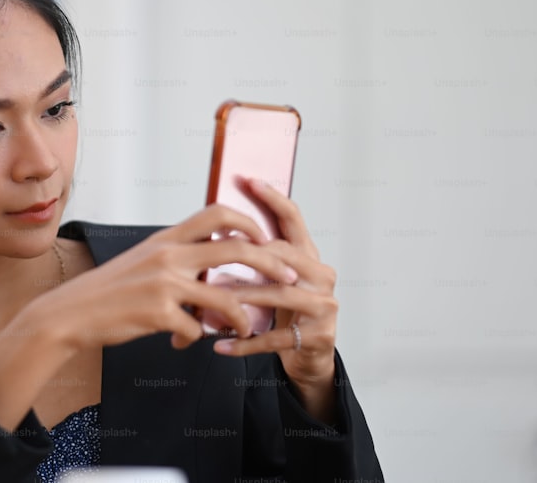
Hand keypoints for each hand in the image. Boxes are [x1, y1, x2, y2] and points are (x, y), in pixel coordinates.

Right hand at [33, 203, 299, 354]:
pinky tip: (187, 341)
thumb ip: (177, 254)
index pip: (218, 213)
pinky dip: (197, 337)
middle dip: (270, 263)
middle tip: (289, 277)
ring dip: (243, 315)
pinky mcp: (156, 314)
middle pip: (236, 248)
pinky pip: (195, 329)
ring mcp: (163, 284)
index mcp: (167, 237)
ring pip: (224, 297)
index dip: (249, 222)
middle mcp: (168, 254)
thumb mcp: (144, 259)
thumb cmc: (109, 289)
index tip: (267, 239)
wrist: (71, 312)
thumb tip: (212, 255)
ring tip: (249, 327)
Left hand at [211, 178, 339, 422]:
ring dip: (242, 297)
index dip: (272, 198)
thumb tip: (216, 228)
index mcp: (308, 256)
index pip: (292, 218)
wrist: (311, 355)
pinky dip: (244, 341)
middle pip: (284, 254)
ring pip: (279, 294)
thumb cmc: (287, 312)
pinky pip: (274, 337)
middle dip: (248, 255)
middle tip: (214, 256)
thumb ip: (257, 256)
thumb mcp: (275, 279)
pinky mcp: (317, 336)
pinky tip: (221, 344)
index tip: (248, 181)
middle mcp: (321, 275)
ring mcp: (323, 306)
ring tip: (212, 299)